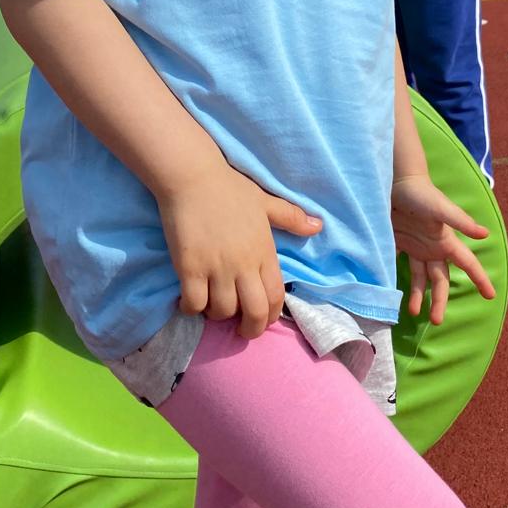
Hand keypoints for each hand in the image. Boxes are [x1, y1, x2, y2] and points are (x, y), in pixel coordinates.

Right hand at [158, 162, 321, 339]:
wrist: (193, 176)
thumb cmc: (230, 189)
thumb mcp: (266, 202)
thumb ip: (291, 218)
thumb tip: (318, 226)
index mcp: (264, 251)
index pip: (276, 296)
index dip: (271, 315)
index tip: (262, 319)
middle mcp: (243, 264)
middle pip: (255, 312)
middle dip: (250, 329)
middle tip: (241, 330)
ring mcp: (216, 267)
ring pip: (222, 311)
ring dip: (217, 315)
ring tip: (212, 306)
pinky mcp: (190, 267)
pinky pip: (194, 303)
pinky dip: (191, 309)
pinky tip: (189, 301)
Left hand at [391, 174, 494, 324]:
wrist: (396, 182)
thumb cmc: (421, 194)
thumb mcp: (441, 208)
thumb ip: (461, 221)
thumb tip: (485, 234)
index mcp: (446, 241)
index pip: (467, 264)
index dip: (480, 279)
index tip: (490, 296)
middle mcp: (433, 248)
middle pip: (440, 280)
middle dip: (440, 300)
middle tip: (437, 321)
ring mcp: (416, 247)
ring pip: (420, 278)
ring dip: (418, 295)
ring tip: (413, 312)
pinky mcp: (400, 243)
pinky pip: (400, 266)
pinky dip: (398, 279)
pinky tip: (393, 293)